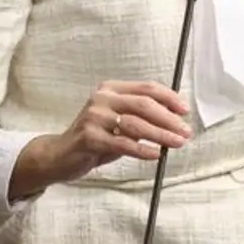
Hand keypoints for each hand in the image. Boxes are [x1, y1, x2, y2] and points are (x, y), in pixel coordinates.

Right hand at [45, 80, 193, 184]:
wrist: (59, 155)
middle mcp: (102, 98)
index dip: (169, 98)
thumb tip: (174, 120)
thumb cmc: (95, 138)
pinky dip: (142, 149)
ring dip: (161, 135)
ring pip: (136, 124)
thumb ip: (140, 117)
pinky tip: (155, 154)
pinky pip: (122, 143)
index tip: (184, 110)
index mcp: (111, 89)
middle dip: (168, 119)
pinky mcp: (89, 137)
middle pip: (144, 105)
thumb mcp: (118, 122)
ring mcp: (94, 116)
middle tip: (184, 131)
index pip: (147, 88)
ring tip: (176, 143)